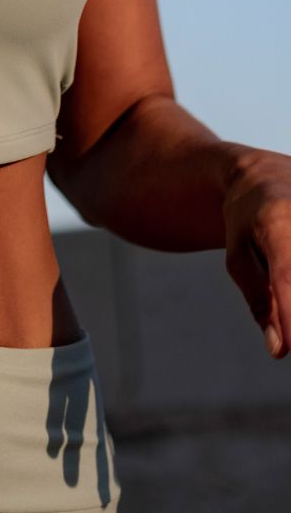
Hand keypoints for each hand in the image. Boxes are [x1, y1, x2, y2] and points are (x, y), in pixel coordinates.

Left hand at [223, 146, 290, 359]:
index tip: (288, 348)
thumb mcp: (239, 254)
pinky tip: (283, 280)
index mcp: (278, 221)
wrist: (268, 175)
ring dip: (287, 292)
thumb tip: (279, 349)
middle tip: (279, 318)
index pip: (286, 275)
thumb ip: (259, 298)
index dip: (289, 313)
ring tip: (266, 262)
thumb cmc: (247, 219)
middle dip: (289, 305)